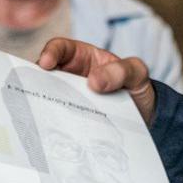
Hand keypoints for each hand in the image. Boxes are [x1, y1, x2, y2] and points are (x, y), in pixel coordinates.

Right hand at [37, 38, 156, 124]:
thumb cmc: (137, 87)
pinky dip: (55, 126)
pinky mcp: (71, 120)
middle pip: (45, 76)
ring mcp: (69, 100)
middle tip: (36, 94)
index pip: (60, 49)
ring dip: (44, 107)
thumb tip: (94, 82)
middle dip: (37, 83)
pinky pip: (59, 121)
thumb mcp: (137, 73)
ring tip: (43, 116)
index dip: (50, 52)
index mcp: (82, 58)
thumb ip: (122, 70)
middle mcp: (70, 78)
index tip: (46, 63)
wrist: (146, 117)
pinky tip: (57, 134)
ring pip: (48, 100)